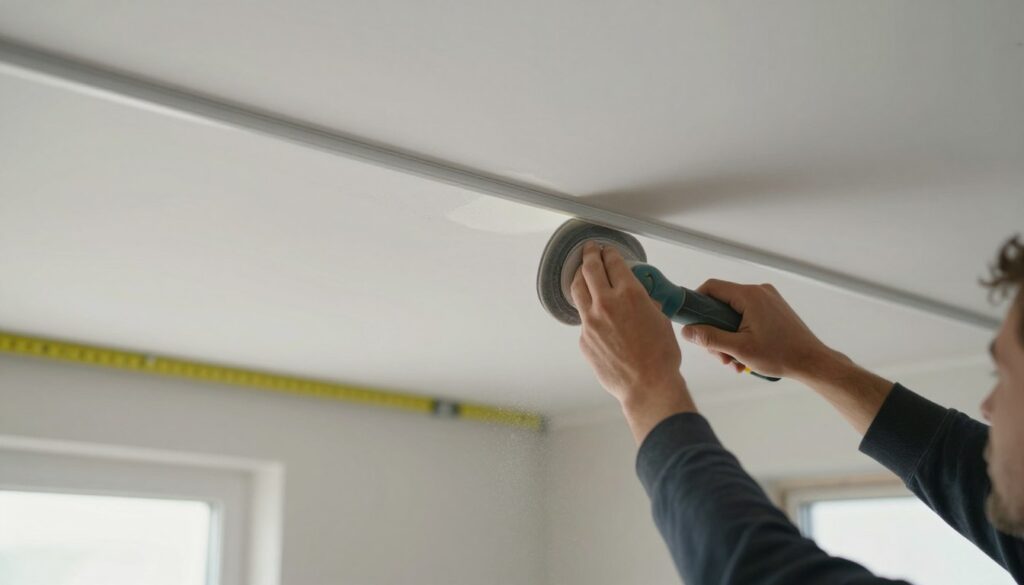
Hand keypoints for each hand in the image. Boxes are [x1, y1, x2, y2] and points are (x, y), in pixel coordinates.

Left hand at [571, 241, 695, 442]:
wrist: (647, 384)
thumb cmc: (660, 356)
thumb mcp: (661, 319)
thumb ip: (646, 303)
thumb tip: (641, 297)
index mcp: (629, 294)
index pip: (614, 263)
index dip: (609, 253)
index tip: (607, 250)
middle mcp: (606, 303)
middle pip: (590, 269)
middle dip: (590, 255)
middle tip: (590, 249)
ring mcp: (591, 321)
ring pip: (577, 289)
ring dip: (579, 275)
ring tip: (581, 270)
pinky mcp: (584, 338)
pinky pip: (582, 317)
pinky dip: (587, 309)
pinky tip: (591, 309)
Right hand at [680, 279, 829, 380]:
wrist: (812, 362)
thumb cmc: (780, 355)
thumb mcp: (739, 349)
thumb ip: (710, 338)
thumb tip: (686, 331)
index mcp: (750, 296)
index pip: (711, 287)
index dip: (696, 302)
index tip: (691, 322)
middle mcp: (759, 292)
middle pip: (722, 304)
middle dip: (715, 330)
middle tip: (719, 354)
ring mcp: (768, 300)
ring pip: (733, 313)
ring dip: (728, 336)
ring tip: (734, 360)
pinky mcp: (773, 309)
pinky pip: (747, 316)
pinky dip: (741, 333)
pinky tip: (745, 355)